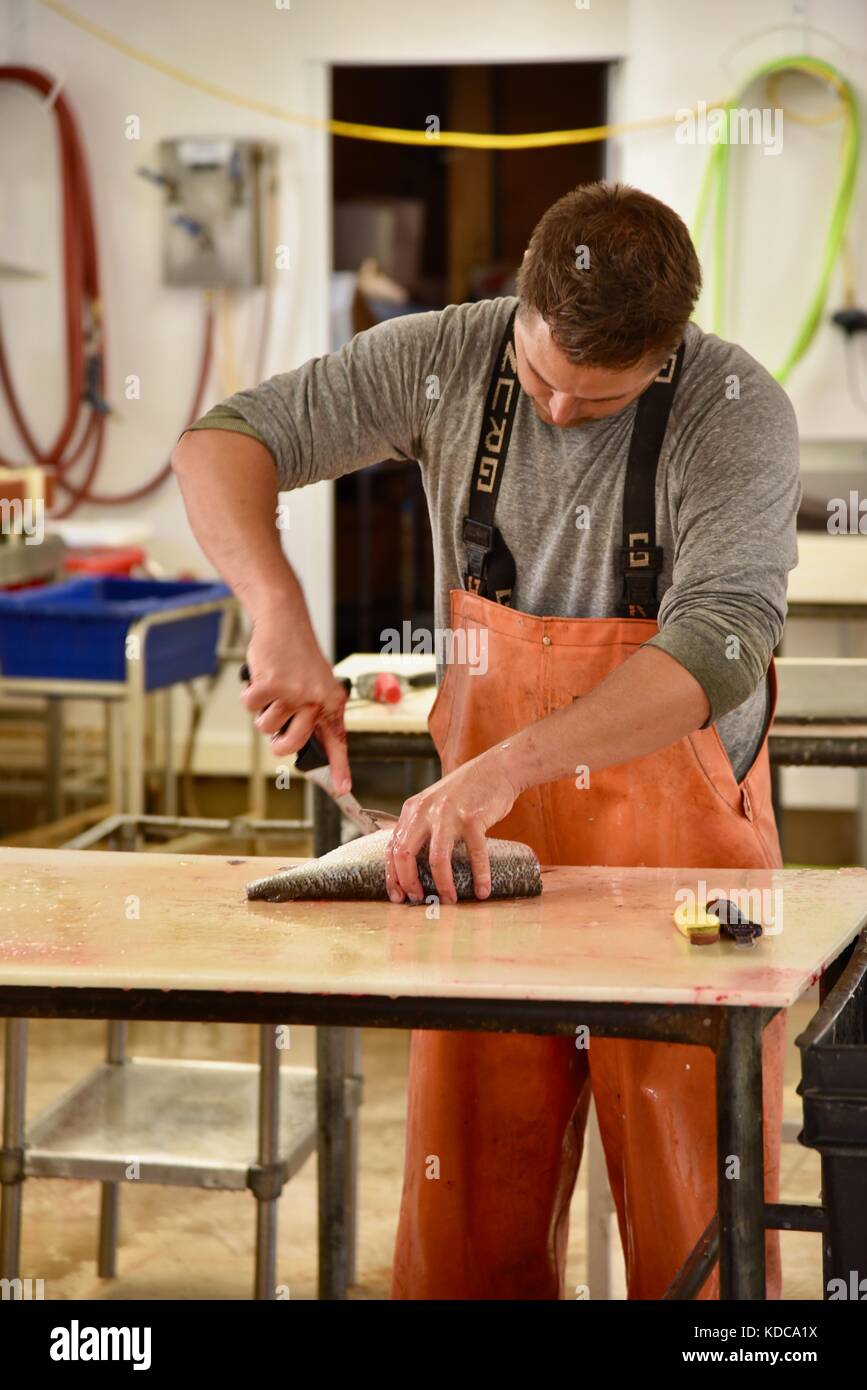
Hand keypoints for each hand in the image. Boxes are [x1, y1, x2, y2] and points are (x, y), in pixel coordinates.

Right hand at [242, 613, 349, 793]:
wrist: (286, 620)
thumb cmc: (297, 655)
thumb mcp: (315, 683)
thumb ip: (311, 712)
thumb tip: (297, 744)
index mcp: (332, 701)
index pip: (338, 740)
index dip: (340, 767)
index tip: (343, 788)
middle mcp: (316, 700)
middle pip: (291, 745)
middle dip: (278, 744)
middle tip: (276, 730)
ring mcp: (294, 693)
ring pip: (266, 727)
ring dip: (262, 711)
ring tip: (272, 688)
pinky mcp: (271, 685)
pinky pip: (250, 707)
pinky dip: (248, 695)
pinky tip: (260, 678)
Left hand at [385, 752, 519, 904]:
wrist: (496, 768)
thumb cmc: (467, 790)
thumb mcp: (434, 803)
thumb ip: (421, 825)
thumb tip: (413, 861)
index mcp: (413, 810)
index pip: (391, 848)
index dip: (392, 876)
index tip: (398, 895)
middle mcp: (426, 811)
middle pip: (405, 855)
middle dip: (409, 883)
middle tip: (419, 899)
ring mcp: (449, 815)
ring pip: (437, 859)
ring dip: (442, 885)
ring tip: (449, 900)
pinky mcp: (473, 819)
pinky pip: (475, 854)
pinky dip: (480, 876)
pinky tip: (482, 891)